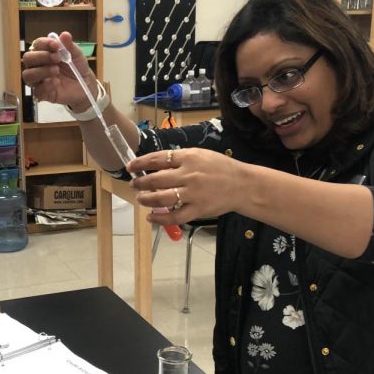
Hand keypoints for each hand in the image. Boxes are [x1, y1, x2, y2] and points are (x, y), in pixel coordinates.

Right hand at [21, 31, 96, 111]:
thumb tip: (65, 34)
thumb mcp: (76, 54)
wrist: (85, 84)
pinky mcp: (42, 93)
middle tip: (57, 59)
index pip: (36, 44)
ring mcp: (39, 80)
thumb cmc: (77, 67)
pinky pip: (37, 91)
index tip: (56, 45)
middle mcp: (38, 65)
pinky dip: (46, 86)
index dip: (44, 44)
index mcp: (44, 52)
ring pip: (28, 75)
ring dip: (41, 71)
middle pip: (28, 58)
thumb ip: (69, 45)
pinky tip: (56, 82)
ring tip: (56, 71)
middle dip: (41, 57)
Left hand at [127, 148, 250, 223]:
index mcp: (188, 157)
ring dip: (146, 199)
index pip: (158, 159)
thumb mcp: (200, 155)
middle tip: (134, 185)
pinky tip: (150, 217)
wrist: (242, 185)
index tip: (130, 167)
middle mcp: (188, 174)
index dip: (140, 163)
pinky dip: (159, 219)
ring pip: (162, 198)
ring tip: (140, 198)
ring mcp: (192, 193)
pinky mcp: (197, 209)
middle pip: (156, 179)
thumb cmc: (221, 168)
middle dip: (140, 183)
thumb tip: (156, 164)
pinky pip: (174, 216)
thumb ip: (180, 159)